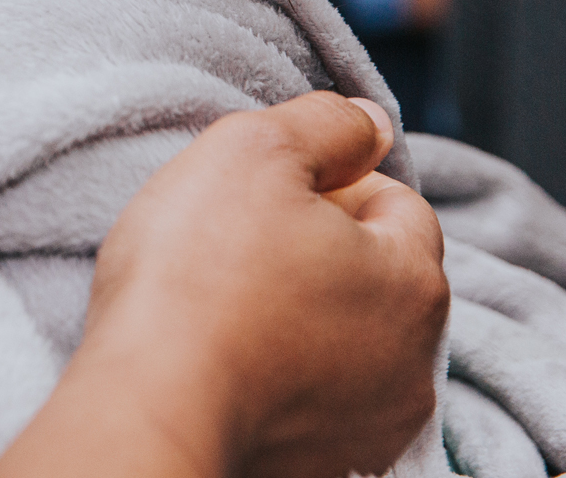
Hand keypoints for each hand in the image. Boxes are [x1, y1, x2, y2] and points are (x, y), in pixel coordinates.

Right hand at [0, 94, 447, 477]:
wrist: (149, 408)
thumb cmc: (198, 273)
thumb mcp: (253, 148)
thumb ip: (326, 123)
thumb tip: (370, 125)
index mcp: (414, 280)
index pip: (394, 202)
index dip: (326, 183)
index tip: (258, 195)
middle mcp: (416, 364)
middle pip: (372, 274)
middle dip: (316, 252)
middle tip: (234, 245)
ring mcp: (372, 428)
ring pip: (342, 340)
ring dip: (299, 318)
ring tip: (222, 309)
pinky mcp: (323, 469)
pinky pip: (309, 401)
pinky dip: (276, 380)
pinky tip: (224, 364)